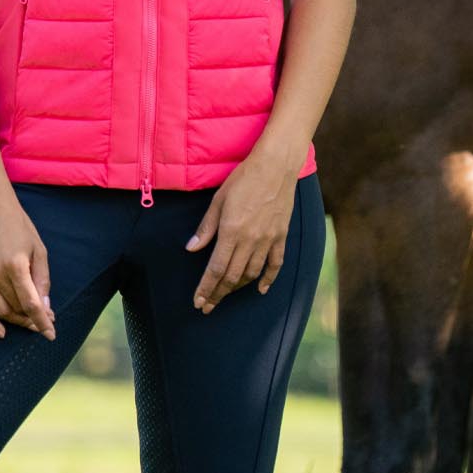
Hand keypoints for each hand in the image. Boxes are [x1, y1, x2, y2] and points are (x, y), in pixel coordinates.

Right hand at [0, 194, 55, 339]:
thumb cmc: (18, 225)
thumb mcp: (38, 248)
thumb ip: (42, 279)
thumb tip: (46, 307)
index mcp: (17, 265)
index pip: (31, 304)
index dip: (42, 322)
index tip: (51, 334)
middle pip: (17, 309)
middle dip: (32, 320)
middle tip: (44, 321)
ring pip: (0, 311)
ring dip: (16, 321)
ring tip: (28, 321)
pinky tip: (0, 331)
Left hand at [185, 152, 295, 313]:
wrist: (275, 166)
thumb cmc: (243, 179)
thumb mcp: (218, 200)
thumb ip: (206, 228)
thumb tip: (191, 249)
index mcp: (232, 231)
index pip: (216, 268)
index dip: (206, 288)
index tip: (198, 301)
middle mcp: (251, 240)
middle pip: (232, 276)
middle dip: (218, 294)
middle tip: (207, 306)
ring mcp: (268, 240)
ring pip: (252, 273)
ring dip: (237, 288)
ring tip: (226, 294)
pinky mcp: (281, 236)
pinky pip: (275, 264)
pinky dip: (268, 279)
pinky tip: (260, 289)